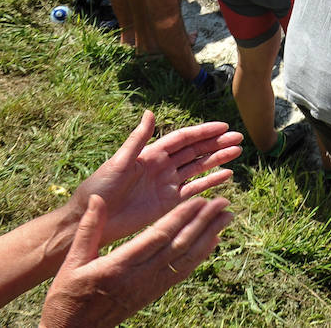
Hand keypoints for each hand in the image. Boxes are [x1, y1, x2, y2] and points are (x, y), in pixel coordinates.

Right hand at [40, 194, 232, 327]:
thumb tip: (97, 198)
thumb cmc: (67, 296)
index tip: (200, 200)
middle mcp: (139, 277)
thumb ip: (89, 229)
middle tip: (224, 202)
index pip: (157, 237)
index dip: (181, 218)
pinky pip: (182, 272)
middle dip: (204, 222)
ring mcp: (149, 287)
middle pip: (178, 245)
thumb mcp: (72, 261)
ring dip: (209, 236)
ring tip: (227, 217)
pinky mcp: (154, 294)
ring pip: (186, 258)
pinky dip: (200, 256)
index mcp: (118, 265)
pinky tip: (213, 241)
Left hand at [68, 110, 241, 245]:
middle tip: (238, 138)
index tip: (224, 127)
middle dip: (216, 143)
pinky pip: (195, 189)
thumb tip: (150, 112)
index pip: (184, 139)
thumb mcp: (118, 162)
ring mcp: (167, 184)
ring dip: (217, 159)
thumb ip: (137, 140)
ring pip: (199, 168)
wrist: (91, 219)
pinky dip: (211, 182)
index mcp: (151, 154)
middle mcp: (163, 166)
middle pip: (196, 151)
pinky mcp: (169, 203)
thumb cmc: (99, 189)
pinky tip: (227, 175)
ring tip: (237, 152)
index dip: (204, 132)